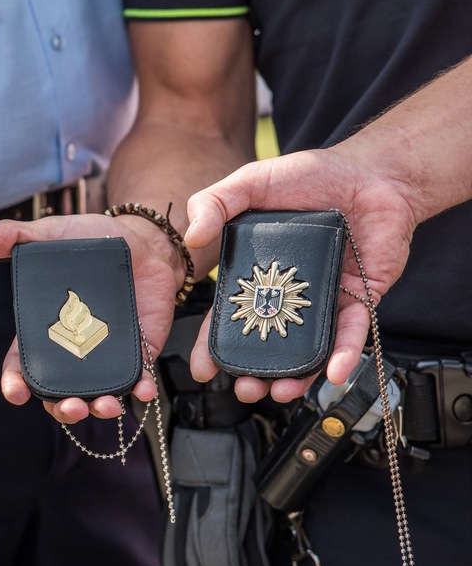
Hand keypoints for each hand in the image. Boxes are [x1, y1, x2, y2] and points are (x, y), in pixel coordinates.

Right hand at [0, 213, 183, 423]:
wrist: (142, 238)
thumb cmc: (89, 239)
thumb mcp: (49, 235)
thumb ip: (14, 237)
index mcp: (44, 330)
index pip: (22, 365)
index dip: (16, 383)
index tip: (16, 393)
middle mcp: (72, 349)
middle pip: (59, 393)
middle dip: (61, 409)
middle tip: (70, 407)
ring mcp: (105, 354)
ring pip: (96, 394)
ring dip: (99, 409)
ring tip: (105, 406)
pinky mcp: (138, 351)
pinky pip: (138, 378)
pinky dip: (141, 389)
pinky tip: (142, 391)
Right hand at [184, 147, 416, 401]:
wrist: (372, 173)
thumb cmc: (310, 176)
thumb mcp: (250, 182)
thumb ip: (213, 202)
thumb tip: (192, 237)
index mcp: (255, 274)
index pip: (228, 318)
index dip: (213, 346)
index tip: (202, 370)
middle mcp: (287, 294)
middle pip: (265, 344)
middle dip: (252, 375)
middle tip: (244, 390)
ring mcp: (322, 301)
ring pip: (306, 350)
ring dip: (293, 378)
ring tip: (280, 392)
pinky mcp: (359, 301)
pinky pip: (351, 335)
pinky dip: (342, 357)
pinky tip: (333, 373)